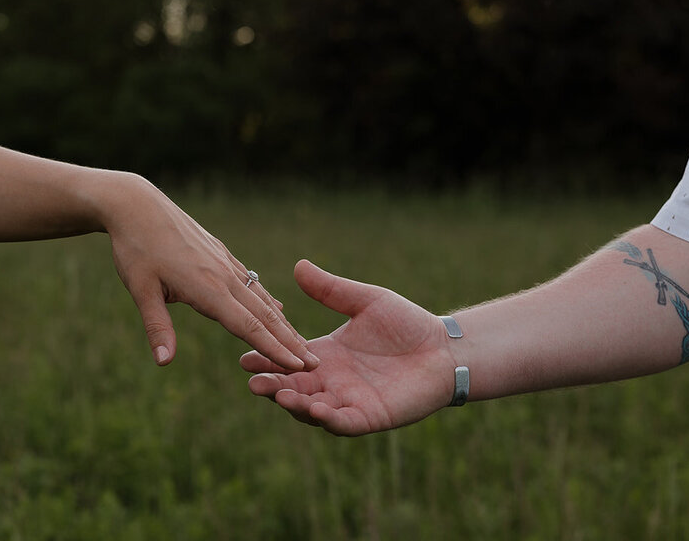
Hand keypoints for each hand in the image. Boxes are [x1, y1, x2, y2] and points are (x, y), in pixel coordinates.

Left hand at [102, 174, 317, 370]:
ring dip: (284, 323)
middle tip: (315, 364)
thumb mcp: (141, 290)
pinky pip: (251, 282)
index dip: (275, 350)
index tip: (299, 367)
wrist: (137, 204)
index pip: (248, 327)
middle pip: (264, 315)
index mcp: (207, 288)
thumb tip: (164, 363)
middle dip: (290, 341)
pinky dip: (268, 299)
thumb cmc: (134, 249)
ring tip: (302, 343)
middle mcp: (223, 275)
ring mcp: (225, 262)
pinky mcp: (221, 253)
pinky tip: (277, 308)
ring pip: (261, 298)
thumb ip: (157, 327)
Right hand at [240, 260, 454, 434]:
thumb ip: (331, 289)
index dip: (266, 359)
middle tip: (253, 381)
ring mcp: (348, 401)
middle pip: (292, 387)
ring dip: (293, 405)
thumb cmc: (406, 324)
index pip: (287, 358)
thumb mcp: (364, 301)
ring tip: (280, 394)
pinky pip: (343, 422)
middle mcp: (330, 381)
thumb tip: (299, 265)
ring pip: (311, 409)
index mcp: (325, 354)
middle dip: (271, 386)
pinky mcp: (369, 416)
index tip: (244, 356)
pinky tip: (315, 409)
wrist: (444, 348)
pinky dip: (327, 418)